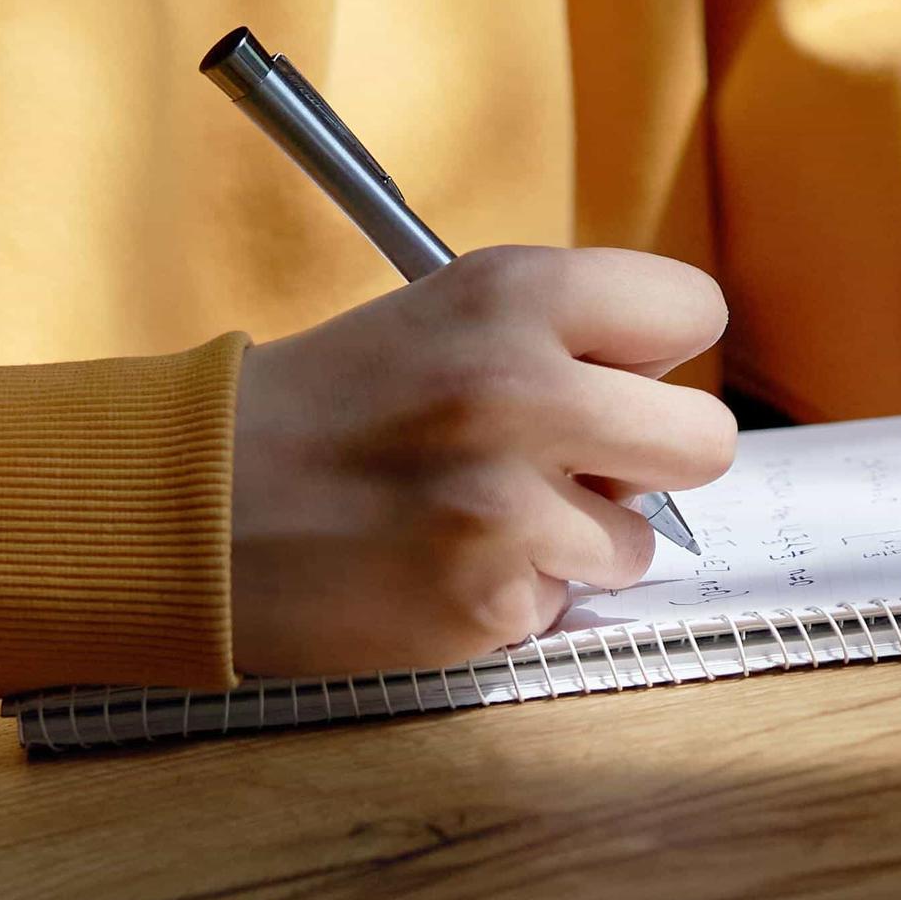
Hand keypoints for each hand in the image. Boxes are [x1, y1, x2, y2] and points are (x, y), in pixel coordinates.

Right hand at [229, 246, 735, 678]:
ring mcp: (507, 505)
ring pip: (640, 542)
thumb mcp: (443, 314)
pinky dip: (514, 596)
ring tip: (478, 517)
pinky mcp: (487, 603)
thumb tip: (662, 393)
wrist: (193, 506)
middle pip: (706, 438)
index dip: (655, 353)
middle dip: (650, 460)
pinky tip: (440, 564)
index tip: (618, 374)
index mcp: (514, 294)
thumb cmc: (324, 407)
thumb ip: (560, 335)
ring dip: (577, 541)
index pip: (693, 309)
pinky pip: (563, 604)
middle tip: (578, 464)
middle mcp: (521, 389)